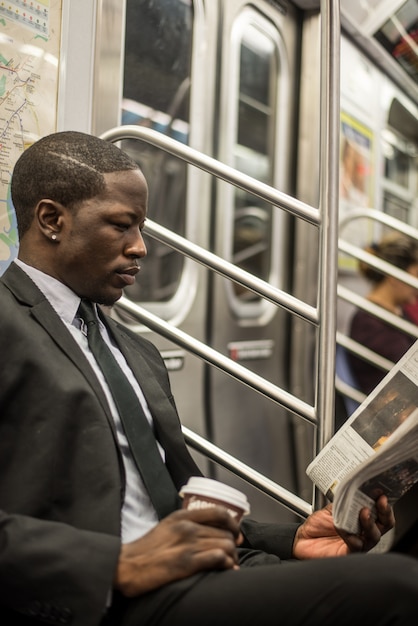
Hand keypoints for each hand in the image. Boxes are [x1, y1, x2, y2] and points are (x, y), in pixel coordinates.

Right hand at [114, 506, 241, 596]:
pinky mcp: (186, 563)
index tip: (236, 533)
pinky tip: (225, 569)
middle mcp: (187, 527)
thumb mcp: (167, 527)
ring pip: (225, 545)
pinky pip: (218, 558)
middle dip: (234, 545)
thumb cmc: (145, 549)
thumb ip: (187, 524)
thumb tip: (208, 530)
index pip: (219, 512)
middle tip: (233, 555)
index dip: (233, 524)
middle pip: (225, 532)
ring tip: (230, 564)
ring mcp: (187, 544)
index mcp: (182, 516)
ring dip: (232, 556)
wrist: (126, 565)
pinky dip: (226, 564)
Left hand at [292, 495, 394, 558]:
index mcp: (361, 519)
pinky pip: (356, 545)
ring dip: (369, 523)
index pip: (380, 512)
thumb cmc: (317, 525)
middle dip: (385, 512)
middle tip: (381, 501)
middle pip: (384, 525)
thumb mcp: (332, 507)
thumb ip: (345, 501)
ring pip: (373, 536)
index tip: (381, 492)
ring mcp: (358, 544)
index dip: (384, 503)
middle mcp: (363, 532)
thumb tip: (355, 489)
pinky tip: (344, 528)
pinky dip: (351, 536)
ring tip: (364, 512)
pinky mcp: (349, 554)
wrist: (301, 539)